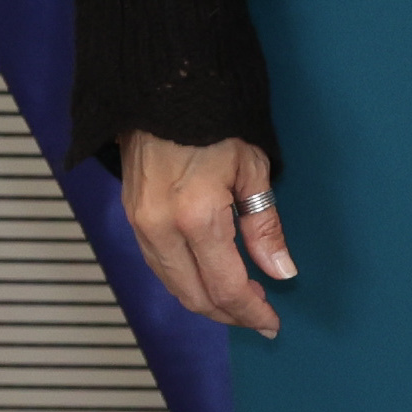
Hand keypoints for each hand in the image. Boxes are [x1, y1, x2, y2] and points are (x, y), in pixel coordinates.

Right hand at [122, 131, 292, 335]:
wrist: (163, 90)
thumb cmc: (214, 121)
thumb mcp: (253, 169)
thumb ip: (265, 227)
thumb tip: (280, 271)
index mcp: (195, 218)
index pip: (225, 287)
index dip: (250, 311)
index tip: (271, 322)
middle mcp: (160, 229)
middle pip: (194, 297)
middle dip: (229, 314)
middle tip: (258, 318)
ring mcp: (139, 226)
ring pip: (173, 285)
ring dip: (205, 301)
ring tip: (238, 302)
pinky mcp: (132, 218)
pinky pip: (159, 265)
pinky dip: (185, 280)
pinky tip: (207, 278)